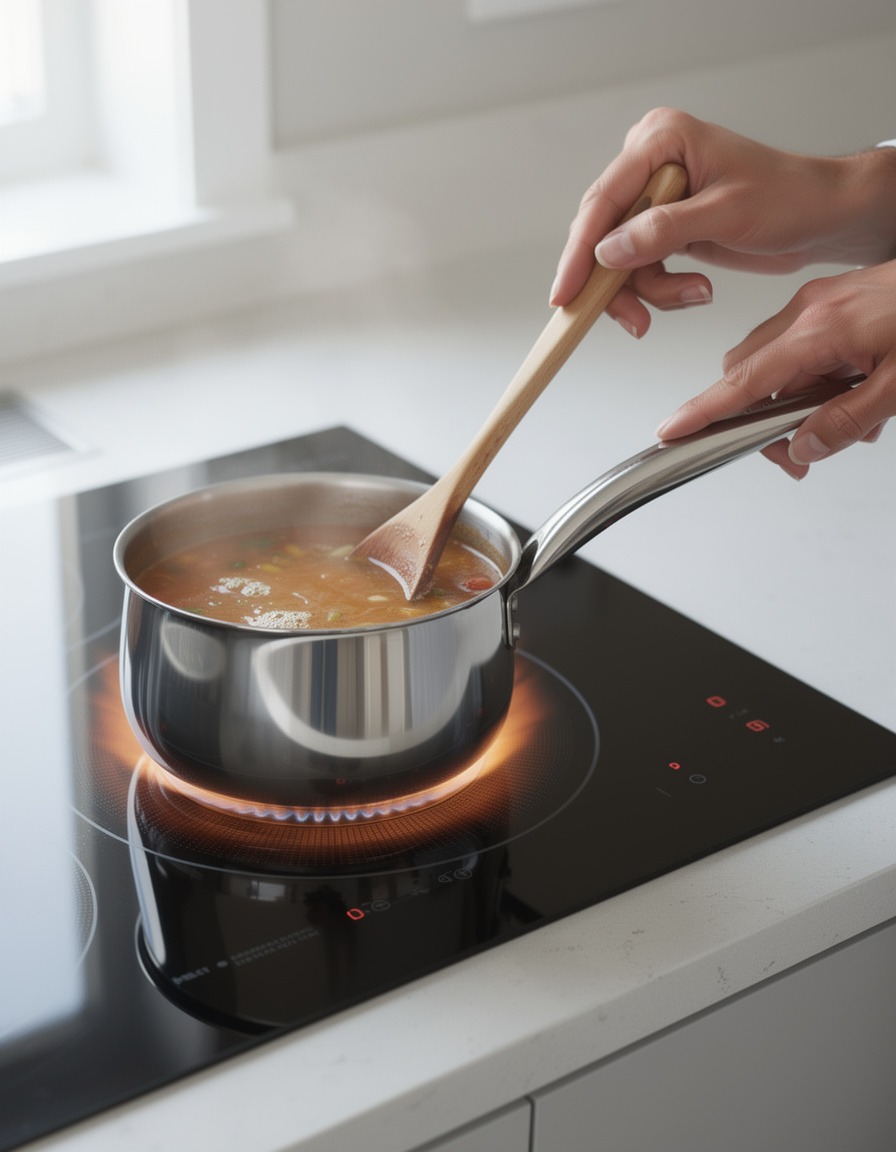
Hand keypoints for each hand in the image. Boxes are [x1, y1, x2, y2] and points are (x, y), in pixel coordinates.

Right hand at [550, 108, 895, 339]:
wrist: (821, 217)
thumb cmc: (789, 198)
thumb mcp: (727, 213)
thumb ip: (664, 230)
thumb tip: (609, 251)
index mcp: (660, 141)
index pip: (604, 200)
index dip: (580, 252)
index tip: (566, 293)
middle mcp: (650, 165)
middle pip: (602, 234)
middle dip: (618, 282)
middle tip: (634, 319)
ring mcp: (653, 198)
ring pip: (619, 260)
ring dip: (650, 290)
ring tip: (692, 296)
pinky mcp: (662, 227)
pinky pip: (640, 268)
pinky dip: (661, 290)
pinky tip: (694, 291)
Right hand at [654, 261, 895, 477]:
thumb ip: (848, 421)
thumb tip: (803, 446)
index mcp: (819, 331)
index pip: (743, 381)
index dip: (704, 411)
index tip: (673, 431)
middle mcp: (809, 312)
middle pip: (753, 374)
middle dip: (764, 418)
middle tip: (801, 452)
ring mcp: (821, 303)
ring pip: (780, 364)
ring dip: (799, 401)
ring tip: (852, 422)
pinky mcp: (835, 302)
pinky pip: (805, 348)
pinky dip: (817, 379)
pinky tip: (856, 393)